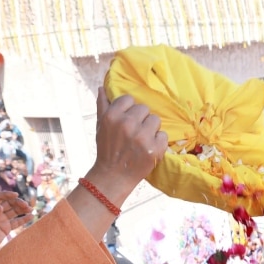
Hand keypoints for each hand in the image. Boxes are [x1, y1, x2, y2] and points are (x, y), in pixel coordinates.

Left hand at [0, 191, 31, 262]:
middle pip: (9, 203)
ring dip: (22, 209)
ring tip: (30, 209)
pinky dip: (24, 219)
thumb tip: (0, 207)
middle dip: (18, 203)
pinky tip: (31, 216)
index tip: (16, 195)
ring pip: (14, 211)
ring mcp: (1, 220)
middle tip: (26, 205)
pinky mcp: (6, 228)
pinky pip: (16, 222)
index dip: (7, 195)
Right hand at [85, 89, 166, 205]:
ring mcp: (142, 137)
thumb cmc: (107, 149)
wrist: (113, 176)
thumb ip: (102, 106)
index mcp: (112, 116)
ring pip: (155, 120)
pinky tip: (148, 149)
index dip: (129, 110)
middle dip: (140, 120)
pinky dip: (158, 143)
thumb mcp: (100, 126)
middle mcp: (127, 124)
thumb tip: (103, 87)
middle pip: (144, 109)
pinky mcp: (155, 149)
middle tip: (134, 133)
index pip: (129, 99)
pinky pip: (163, 136)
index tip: (126, 121)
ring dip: (151, 130)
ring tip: (141, 141)